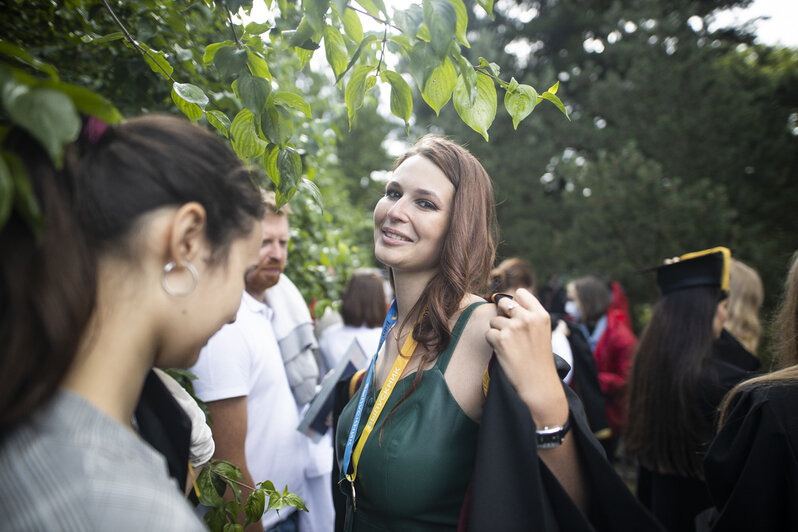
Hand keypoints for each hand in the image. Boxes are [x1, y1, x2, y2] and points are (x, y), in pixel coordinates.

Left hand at [485, 288, 566, 426]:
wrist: (537, 383)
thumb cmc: (538, 358)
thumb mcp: (542, 331)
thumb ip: (528, 315)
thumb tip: (505, 301)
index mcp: (540, 314)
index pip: (520, 293)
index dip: (514, 302)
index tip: (514, 314)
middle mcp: (528, 318)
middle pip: (503, 302)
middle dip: (502, 314)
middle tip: (509, 332)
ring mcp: (514, 328)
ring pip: (494, 320)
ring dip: (497, 332)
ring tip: (510, 346)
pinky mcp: (501, 339)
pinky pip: (488, 334)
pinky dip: (492, 343)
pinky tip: (504, 352)